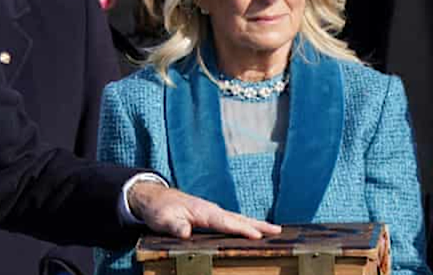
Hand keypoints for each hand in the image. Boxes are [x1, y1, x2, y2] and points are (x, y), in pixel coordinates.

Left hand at [128, 181, 281, 238]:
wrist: (154, 198)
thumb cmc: (159, 209)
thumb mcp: (163, 219)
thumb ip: (175, 226)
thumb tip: (186, 233)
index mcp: (203, 211)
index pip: (226, 222)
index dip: (242, 229)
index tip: (258, 235)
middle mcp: (211, 210)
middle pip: (238, 218)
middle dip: (258, 225)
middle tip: (278, 231)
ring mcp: (212, 212)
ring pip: (237, 219)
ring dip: (255, 224)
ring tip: (274, 231)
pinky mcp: (210, 216)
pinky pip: (231, 221)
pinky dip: (245, 225)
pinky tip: (252, 231)